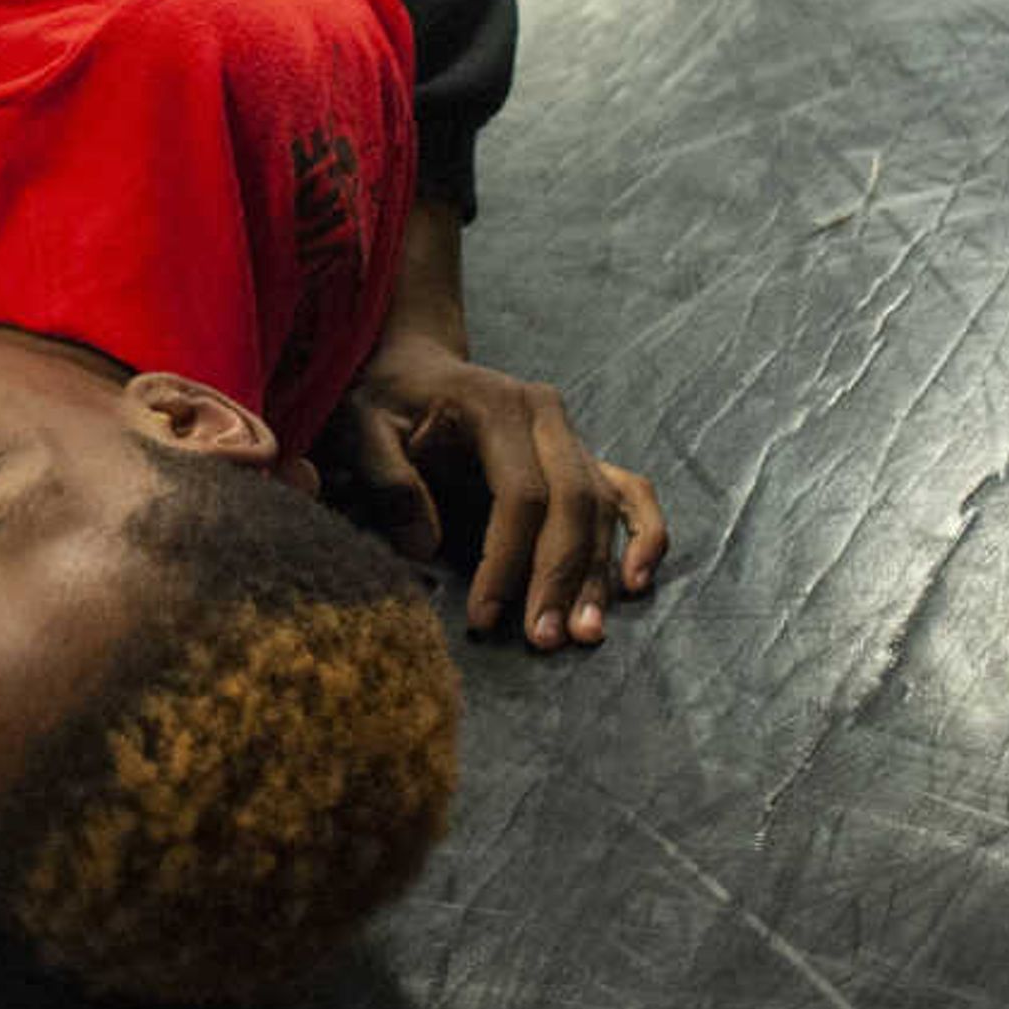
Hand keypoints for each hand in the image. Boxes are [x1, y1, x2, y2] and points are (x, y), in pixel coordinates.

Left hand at [321, 337, 669, 647]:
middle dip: (560, 577)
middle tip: (543, 640)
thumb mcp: (363, 427)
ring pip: (601, 509)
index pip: (520, 493)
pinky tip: (636, 583)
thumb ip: (388, 479)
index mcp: (497, 405)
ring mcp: (571, 436)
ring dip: (596, 575)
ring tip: (584, 634)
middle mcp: (546, 416)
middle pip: (573, 502)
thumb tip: (424, 547)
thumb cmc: (386, 402)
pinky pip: (631, 493)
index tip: (483, 617)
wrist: (413, 368)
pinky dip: (645, 535)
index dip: (506, 560)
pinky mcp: (583, 457)